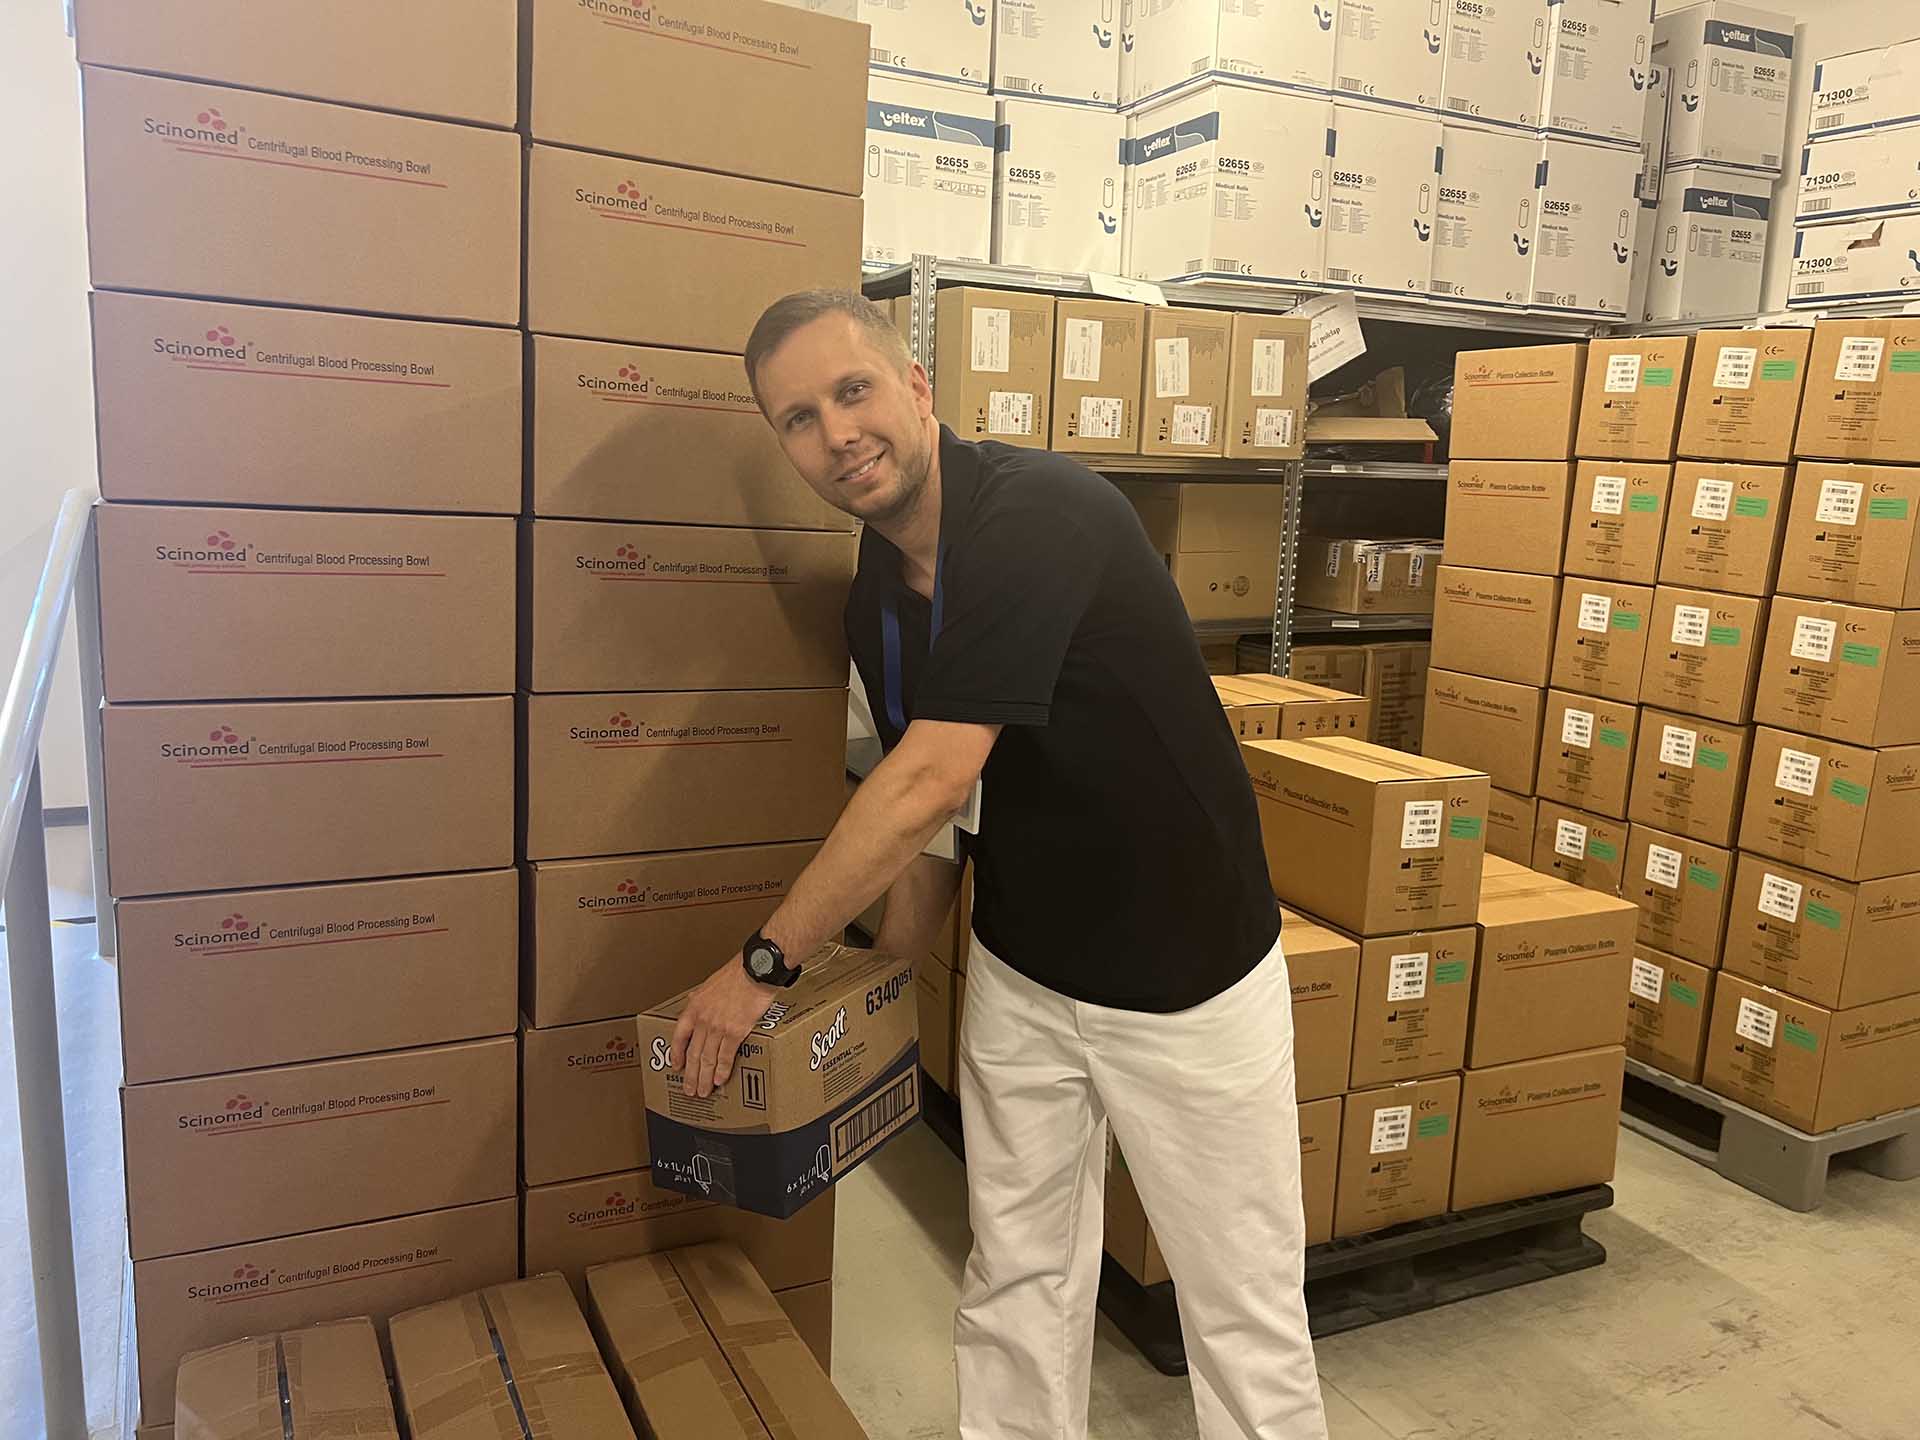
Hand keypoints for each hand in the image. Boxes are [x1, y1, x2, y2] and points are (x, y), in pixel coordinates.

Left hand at [669, 957, 780, 1098]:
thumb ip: (701, 997)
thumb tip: (694, 1000)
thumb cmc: (737, 973)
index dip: (676, 1054)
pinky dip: (722, 1070)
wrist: (755, 970)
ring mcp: (718, 1027)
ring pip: (707, 1059)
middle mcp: (703, 1019)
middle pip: (693, 1053)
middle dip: (691, 1075)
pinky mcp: (736, 1031)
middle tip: (690, 1089)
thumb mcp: (710, 983)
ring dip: (704, 1078)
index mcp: (695, 1007)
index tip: (676, 1066)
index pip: (679, 1036)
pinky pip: (726, 1056)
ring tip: (703, 1090)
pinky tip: (720, 1080)